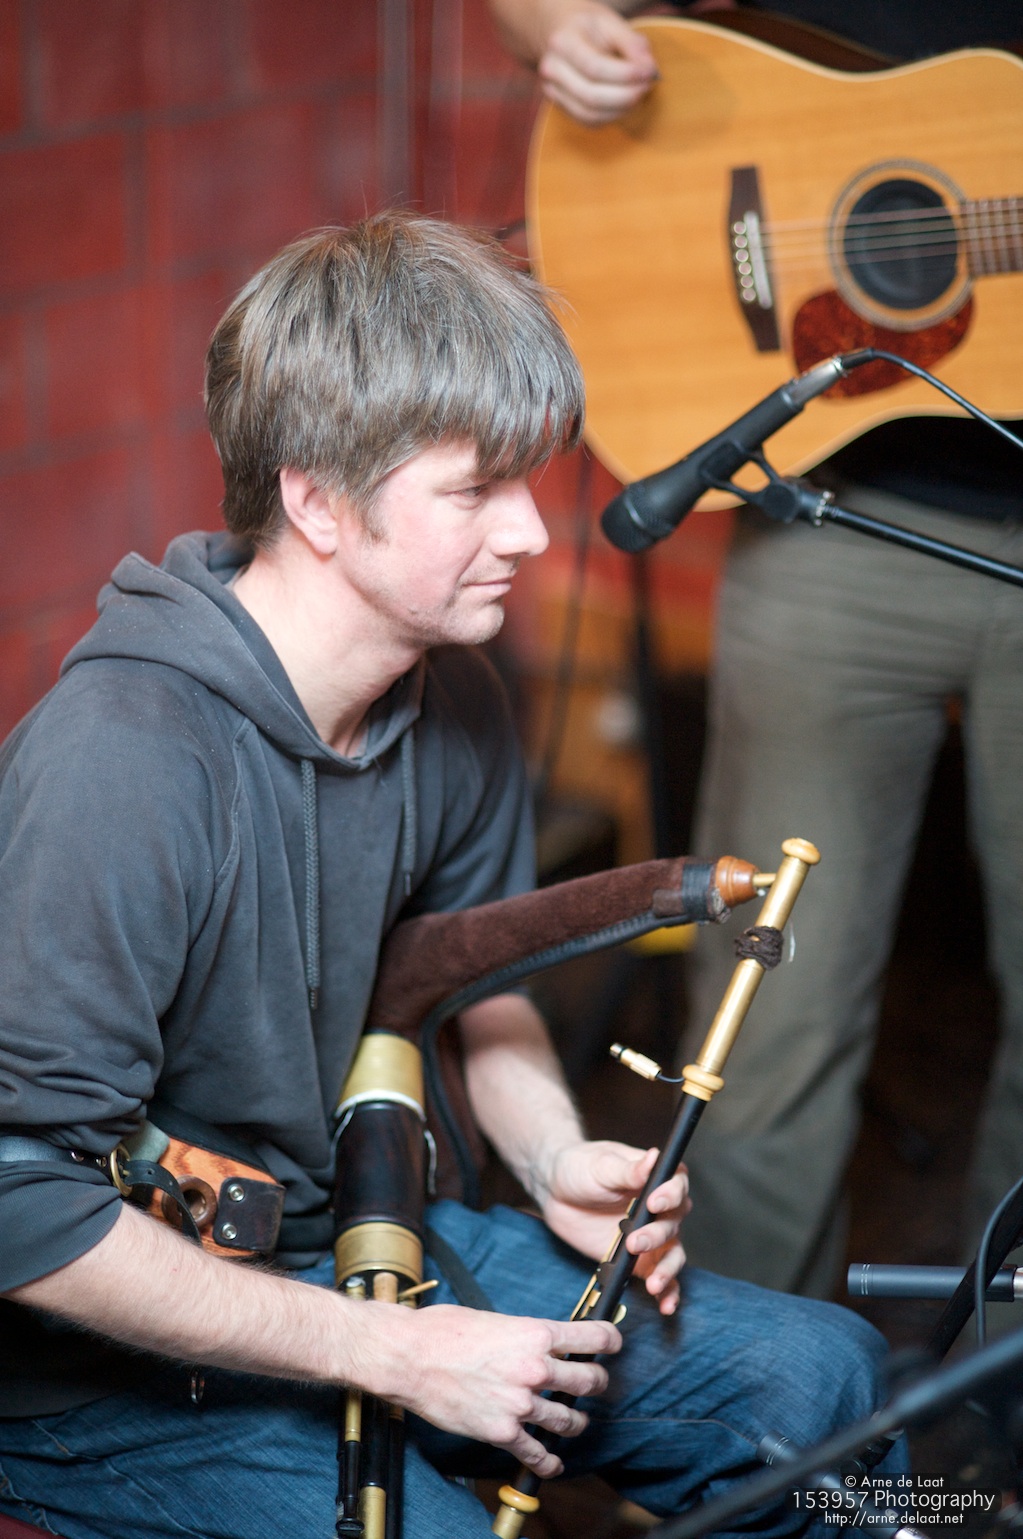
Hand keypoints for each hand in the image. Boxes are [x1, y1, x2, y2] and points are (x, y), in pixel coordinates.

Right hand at [364, 1301, 621, 1476]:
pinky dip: (548, 1461)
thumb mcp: (494, 1319)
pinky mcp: (502, 1431)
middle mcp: (535, 1368)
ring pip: (568, 1420)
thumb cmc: (444, 1330)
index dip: (610, 1342)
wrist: (409, 1357)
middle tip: (595, 1385)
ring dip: (575, 1423)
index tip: (613, 1346)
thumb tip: (540, 1341)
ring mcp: (520, 1403)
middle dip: (597, 1384)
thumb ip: (523, 1334)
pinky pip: (536, 1453)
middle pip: (589, 1382)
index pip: (594, 1338)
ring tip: (574, 1423)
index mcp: (536, 1333)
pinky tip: (552, 1462)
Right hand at [538, 2, 657, 124]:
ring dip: (620, 110)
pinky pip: (589, 121)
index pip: (594, 67)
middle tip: (646, 86)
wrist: (561, 30)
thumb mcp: (610, 22)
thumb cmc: (588, 26)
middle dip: (625, 96)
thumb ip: (631, 43)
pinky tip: (625, 104)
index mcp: (562, 42)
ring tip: (638, 94)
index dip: (625, 75)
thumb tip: (648, 69)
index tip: (648, 73)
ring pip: (590, 114)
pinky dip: (611, 116)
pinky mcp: (561, 106)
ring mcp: (553, 90)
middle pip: (591, 96)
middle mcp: (553, 69)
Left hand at [541, 1141, 689, 1312]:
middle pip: (674, 1223)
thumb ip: (629, 1170)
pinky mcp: (639, 1260)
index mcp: (655, 1178)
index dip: (670, 1195)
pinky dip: (668, 1293)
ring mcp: (651, 1236)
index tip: (653, 1203)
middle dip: (657, 1236)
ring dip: (668, 1270)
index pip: (677, 1185)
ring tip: (655, 1283)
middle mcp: (660, 1209)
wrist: (557, 1192)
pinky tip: (665, 1306)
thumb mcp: (601, 1165)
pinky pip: (659, 1277)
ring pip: (673, 1254)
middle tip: (634, 1242)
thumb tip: (656, 1156)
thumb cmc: (580, 1168)